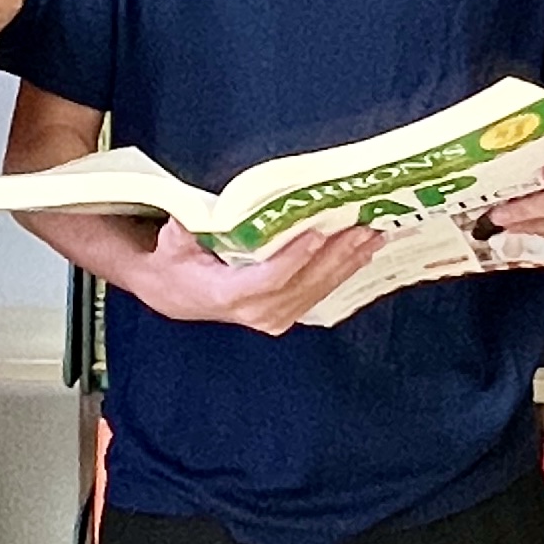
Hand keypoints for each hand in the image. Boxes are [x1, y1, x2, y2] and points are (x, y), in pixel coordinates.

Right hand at [133, 218, 381, 334]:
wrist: (177, 295)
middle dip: (337, 255)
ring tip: (373, 238)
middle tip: (363, 229)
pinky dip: (342, 273)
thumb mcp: (170, 247)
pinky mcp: (284, 314)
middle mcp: (256, 311)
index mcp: (228, 294)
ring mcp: (273, 317)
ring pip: (317, 291)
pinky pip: (318, 295)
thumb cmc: (176, 265)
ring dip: (347, 264)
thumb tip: (182, 225)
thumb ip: (178, 237)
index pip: (269, 278)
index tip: (318, 234)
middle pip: (304, 284)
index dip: (295, 258)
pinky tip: (361, 255)